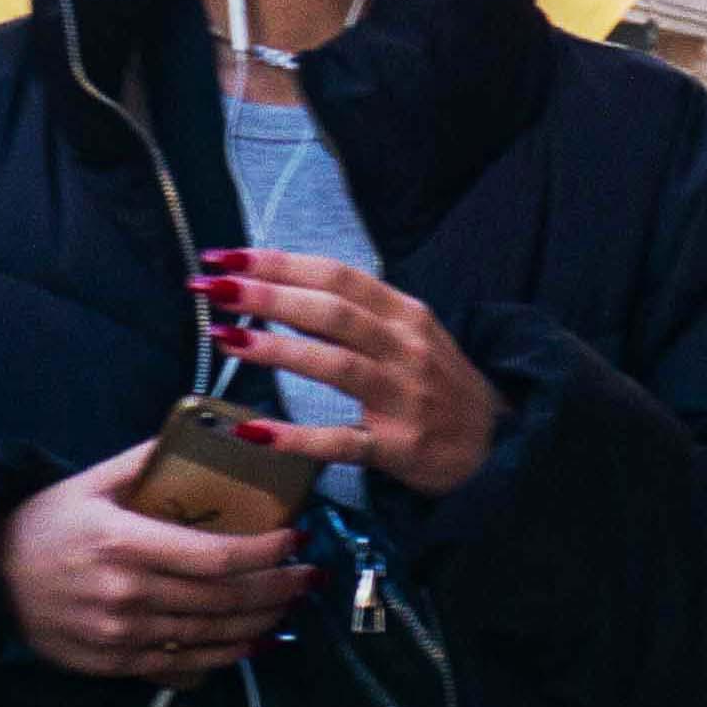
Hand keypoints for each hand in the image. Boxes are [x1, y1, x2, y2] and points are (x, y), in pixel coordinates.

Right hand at [0, 442, 307, 681]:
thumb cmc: (42, 525)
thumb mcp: (89, 482)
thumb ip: (146, 460)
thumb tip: (203, 430)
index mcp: (122, 543)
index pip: (214, 556)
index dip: (264, 553)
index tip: (295, 538)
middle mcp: (125, 595)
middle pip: (223, 600)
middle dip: (276, 588)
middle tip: (309, 574)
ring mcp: (120, 636)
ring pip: (211, 638)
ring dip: (261, 624)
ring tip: (291, 605)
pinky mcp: (115, 665)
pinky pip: (184, 668)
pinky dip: (225, 658)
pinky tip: (252, 643)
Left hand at [196, 249, 501, 495]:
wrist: (495, 448)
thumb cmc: (439, 386)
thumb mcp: (412, 337)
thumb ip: (359, 314)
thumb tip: (287, 288)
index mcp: (406, 314)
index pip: (337, 276)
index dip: (280, 263)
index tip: (227, 258)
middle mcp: (406, 348)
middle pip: (332, 311)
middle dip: (267, 295)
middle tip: (211, 288)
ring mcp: (404, 398)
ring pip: (336, 364)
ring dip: (276, 350)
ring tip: (224, 338)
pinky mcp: (398, 448)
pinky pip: (341, 441)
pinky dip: (295, 437)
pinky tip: (251, 430)